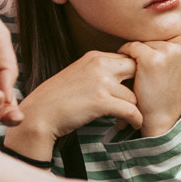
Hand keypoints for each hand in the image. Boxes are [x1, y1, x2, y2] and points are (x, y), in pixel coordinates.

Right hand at [3, 50, 139, 158]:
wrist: (39, 115)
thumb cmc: (57, 99)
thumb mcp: (79, 74)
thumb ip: (99, 71)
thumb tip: (123, 77)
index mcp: (94, 56)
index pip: (127, 59)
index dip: (135, 76)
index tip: (136, 89)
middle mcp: (99, 64)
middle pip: (137, 71)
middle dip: (141, 88)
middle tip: (140, 102)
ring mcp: (101, 82)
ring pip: (133, 95)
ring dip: (135, 109)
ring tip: (130, 119)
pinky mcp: (101, 101)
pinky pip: (131, 110)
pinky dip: (136, 120)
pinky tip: (134, 125)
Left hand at [119, 32, 180, 138]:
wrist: (162, 116)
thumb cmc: (169, 86)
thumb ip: (178, 39)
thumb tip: (161, 11)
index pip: (170, 31)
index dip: (163, 47)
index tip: (166, 65)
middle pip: (158, 34)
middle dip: (152, 49)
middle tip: (157, 71)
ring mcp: (170, 51)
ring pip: (144, 40)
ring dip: (140, 54)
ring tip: (149, 74)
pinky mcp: (152, 58)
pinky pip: (131, 47)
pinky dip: (127, 57)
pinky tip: (136, 71)